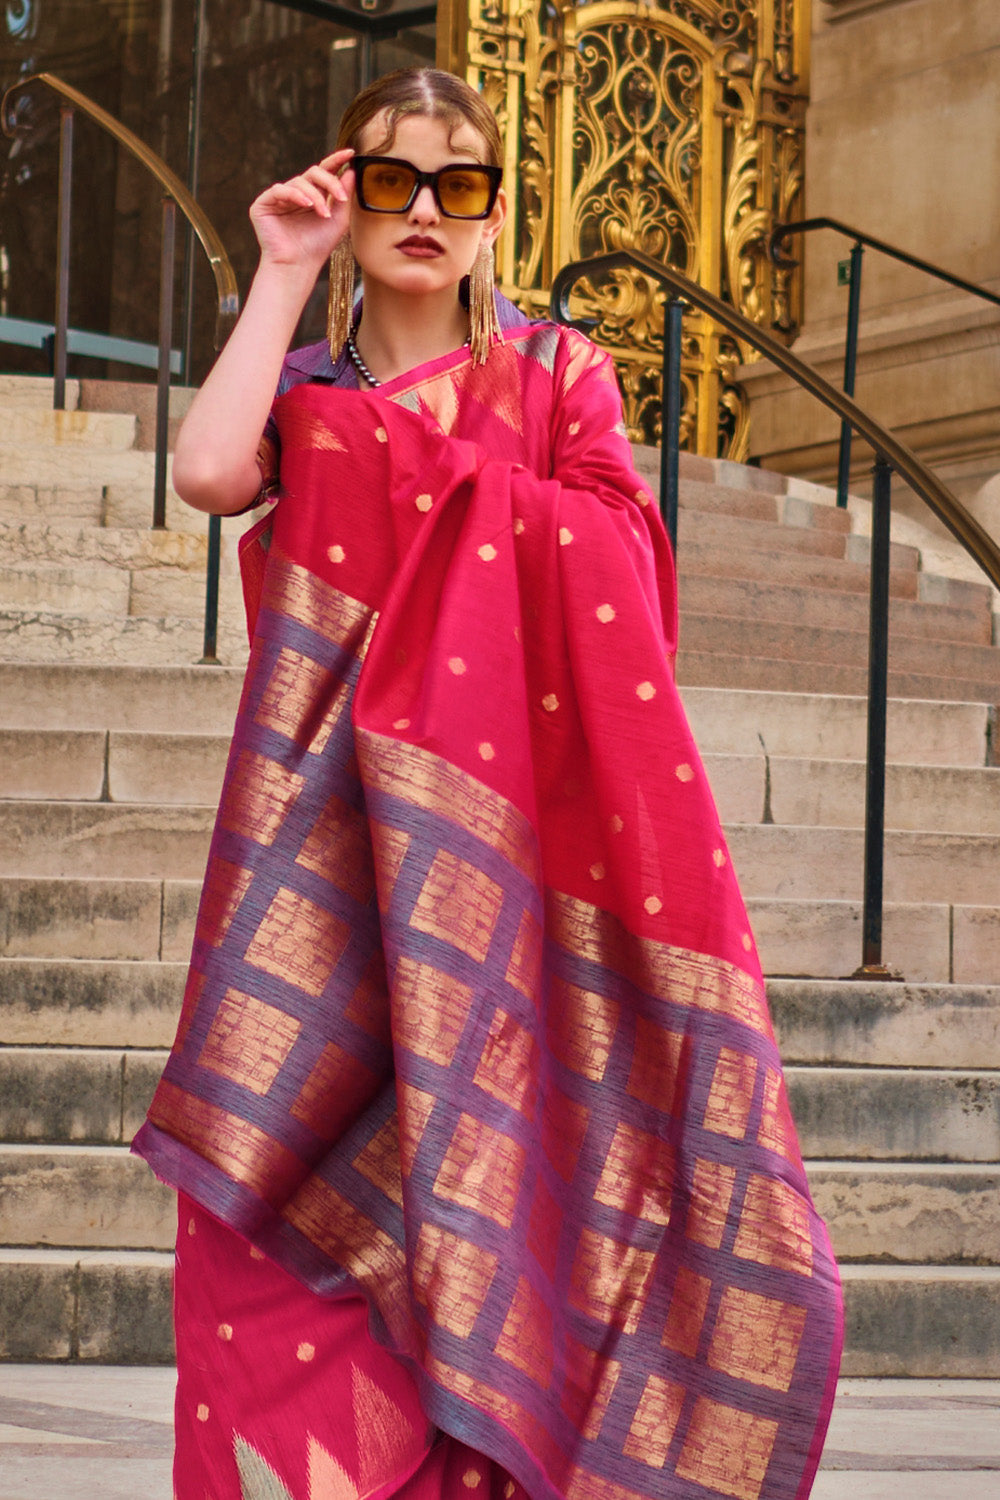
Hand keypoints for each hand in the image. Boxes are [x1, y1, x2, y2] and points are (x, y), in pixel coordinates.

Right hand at [249, 149, 354, 272]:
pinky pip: (279, 190)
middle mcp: (295, 193)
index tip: (350, 153)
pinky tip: (306, 204)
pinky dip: (294, 195)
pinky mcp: (263, 204)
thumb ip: (344, 196)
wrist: (298, 266)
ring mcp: (279, 198)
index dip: (336, 160)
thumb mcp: (338, 220)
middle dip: (329, 182)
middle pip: (313, 173)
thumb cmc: (317, 246)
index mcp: (313, 195)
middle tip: (341, 198)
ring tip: (324, 213)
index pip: (323, 172)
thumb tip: (351, 171)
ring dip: (315, 196)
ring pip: (299, 182)